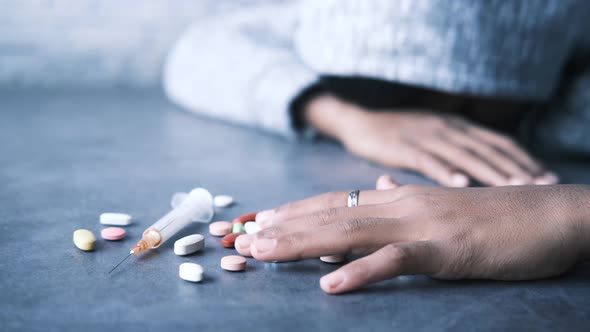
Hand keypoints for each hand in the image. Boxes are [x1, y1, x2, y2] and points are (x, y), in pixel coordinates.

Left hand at [236, 175, 588, 293]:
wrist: (547, 213)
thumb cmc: (494, 216)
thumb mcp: (439, 204)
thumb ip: (403, 196)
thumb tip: (376, 185)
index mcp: (398, 197)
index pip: (334, 202)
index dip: (294, 211)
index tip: (259, 221)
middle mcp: (400, 205)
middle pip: (329, 215)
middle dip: (282, 228)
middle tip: (241, 240)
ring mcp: (420, 224)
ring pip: (348, 232)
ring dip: (301, 244)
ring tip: (263, 254)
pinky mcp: (444, 248)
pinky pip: (394, 260)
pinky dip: (360, 271)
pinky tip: (329, 284)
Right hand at [304, 95, 556, 186]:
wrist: (358, 121)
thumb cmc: (399, 133)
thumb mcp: (433, 135)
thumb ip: (457, 149)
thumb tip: (481, 173)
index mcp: (457, 126)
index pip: (498, 141)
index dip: (523, 158)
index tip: (545, 176)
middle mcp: (447, 128)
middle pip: (487, 149)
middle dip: (516, 167)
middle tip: (541, 185)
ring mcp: (425, 136)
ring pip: (464, 155)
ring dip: (490, 171)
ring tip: (513, 187)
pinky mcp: (403, 147)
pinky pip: (427, 160)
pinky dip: (445, 171)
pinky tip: (461, 184)